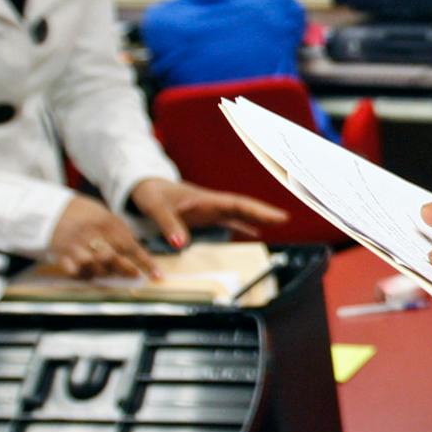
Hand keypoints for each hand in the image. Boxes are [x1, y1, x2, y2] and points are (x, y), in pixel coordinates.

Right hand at [48, 194, 158, 279]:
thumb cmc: (87, 215)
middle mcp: (92, 235)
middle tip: (134, 274)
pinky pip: (76, 272)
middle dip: (126, 270)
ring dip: (104, 273)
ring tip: (108, 271)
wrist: (54, 208)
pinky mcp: (62, 254)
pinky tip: (87, 272)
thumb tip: (140, 254)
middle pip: (113, 259)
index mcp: (108, 224)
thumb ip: (122, 234)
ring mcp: (76, 245)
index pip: (131, 247)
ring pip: (95, 268)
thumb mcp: (108, 217)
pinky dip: (84, 275)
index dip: (146, 263)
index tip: (157, 276)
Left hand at [128, 178, 288, 248]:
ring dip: (257, 218)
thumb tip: (180, 244)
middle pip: (244, 207)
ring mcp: (210, 209)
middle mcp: (212, 203)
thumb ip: (168, 224)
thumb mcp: (156, 207)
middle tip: (286, 219)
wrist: (145, 187)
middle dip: (264, 212)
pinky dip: (243, 225)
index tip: (278, 216)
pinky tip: (254, 233)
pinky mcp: (205, 215)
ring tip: (278, 224)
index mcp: (205, 199)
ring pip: (239, 213)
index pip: (237, 204)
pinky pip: (229, 220)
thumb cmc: (151, 194)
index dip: (258, 210)